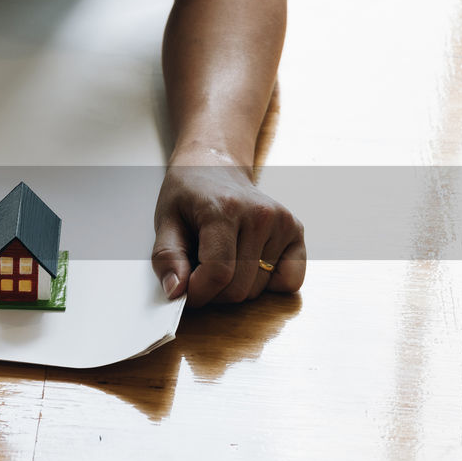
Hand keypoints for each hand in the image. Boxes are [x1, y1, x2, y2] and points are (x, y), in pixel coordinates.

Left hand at [151, 157, 304, 306]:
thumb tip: (175, 291)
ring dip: (234, 288)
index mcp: (224, 209)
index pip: (218, 273)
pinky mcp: (296, 231)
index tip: (185, 291)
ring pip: (258, 290)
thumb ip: (167, 257)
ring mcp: (283, 223)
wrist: (215, 167)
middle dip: (212, 293)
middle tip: (198, 272)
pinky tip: (248, 264)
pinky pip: (289, 282)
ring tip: (219, 260)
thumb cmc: (188, 194)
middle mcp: (260, 215)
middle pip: (238, 288)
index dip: (198, 293)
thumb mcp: (165, 220)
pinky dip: (266, 285)